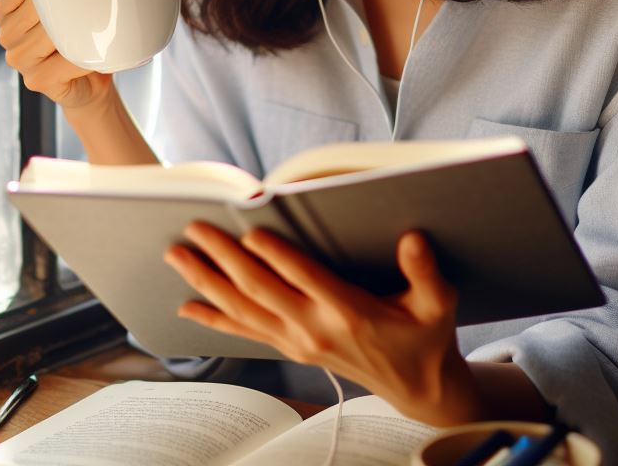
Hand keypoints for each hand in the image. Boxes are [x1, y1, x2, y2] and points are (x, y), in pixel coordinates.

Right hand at [0, 0, 114, 111]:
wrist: (98, 72)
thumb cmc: (82, 24)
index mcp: (7, 6)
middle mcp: (6, 33)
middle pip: (32, 11)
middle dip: (64, 6)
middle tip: (95, 2)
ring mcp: (17, 59)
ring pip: (46, 38)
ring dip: (75, 33)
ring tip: (97, 28)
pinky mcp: (35, 82)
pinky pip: (60, 64)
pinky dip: (81, 58)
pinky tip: (94, 54)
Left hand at [164, 225, 481, 425]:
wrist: (417, 388)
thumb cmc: (425, 339)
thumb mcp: (437, 304)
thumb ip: (424, 271)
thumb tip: (412, 239)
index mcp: (350, 311)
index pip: (304, 278)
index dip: (276, 255)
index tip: (250, 231)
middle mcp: (316, 328)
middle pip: (260, 289)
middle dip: (224, 257)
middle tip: (196, 229)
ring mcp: (299, 341)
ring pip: (244, 309)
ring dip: (208, 282)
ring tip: (179, 256)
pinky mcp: (293, 348)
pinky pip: (246, 332)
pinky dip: (215, 319)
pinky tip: (188, 308)